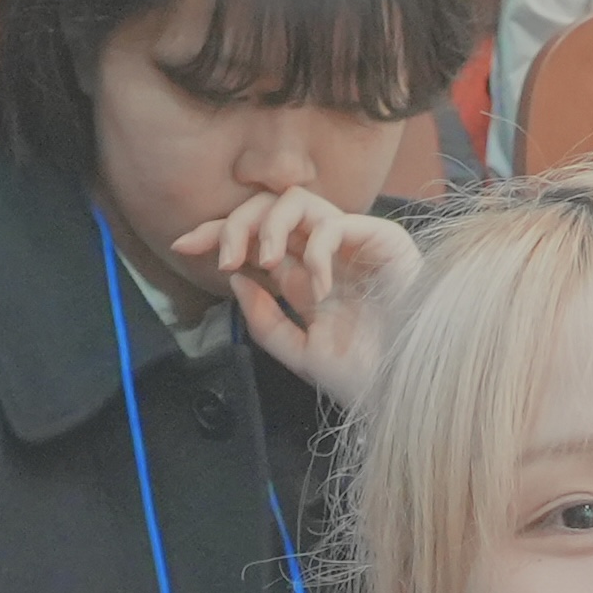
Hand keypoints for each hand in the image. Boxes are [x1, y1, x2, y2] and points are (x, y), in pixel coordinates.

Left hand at [178, 189, 415, 404]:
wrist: (409, 391)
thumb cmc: (364, 378)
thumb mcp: (299, 354)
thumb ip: (264, 321)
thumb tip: (237, 280)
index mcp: (304, 276)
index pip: (254, 239)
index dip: (218, 234)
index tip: (182, 246)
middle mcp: (325, 253)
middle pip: (268, 209)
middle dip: (235, 225)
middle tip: (225, 258)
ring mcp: (352, 244)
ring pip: (296, 201)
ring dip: (269, 226)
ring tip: (263, 263)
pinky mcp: (381, 239)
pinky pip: (333, 223)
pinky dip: (316, 253)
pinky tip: (319, 289)